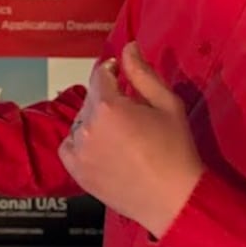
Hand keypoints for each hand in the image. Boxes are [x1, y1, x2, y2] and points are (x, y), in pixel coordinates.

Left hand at [59, 42, 203, 237]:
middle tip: (129, 110)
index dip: (111, 70)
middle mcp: (87, 126)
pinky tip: (100, 146)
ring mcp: (79, 151)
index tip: (121, 74)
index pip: (100, 74)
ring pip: (79, 122)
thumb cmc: (176, 150)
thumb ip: (143, 73)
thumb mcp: (167, 104)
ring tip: (118, 132)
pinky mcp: (77, 172)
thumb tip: (128, 46)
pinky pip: (69, 146)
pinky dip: (80, 142)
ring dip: (93, 119)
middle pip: (90, 98)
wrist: (174, 199)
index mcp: (108, 106)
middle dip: (106, 97)